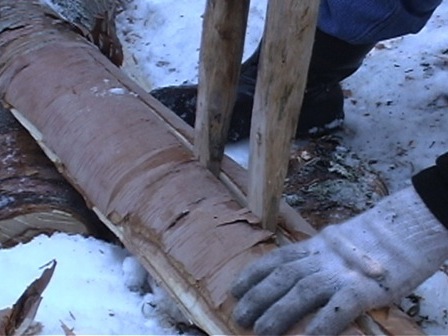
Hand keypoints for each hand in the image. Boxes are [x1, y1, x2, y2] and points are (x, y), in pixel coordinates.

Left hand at [231, 187, 447, 334]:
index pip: (277, 259)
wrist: (408, 228)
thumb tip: (295, 274)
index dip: (253, 274)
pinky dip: (322, 324)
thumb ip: (316, 256)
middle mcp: (322, 258)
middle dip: (258, 297)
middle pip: (283, 276)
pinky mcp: (365, 288)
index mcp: (315, 246)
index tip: (235, 289)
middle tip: (240, 317)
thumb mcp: (336, 241)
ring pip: (302, 292)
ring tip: (260, 330)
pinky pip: (338, 308)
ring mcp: (342, 272)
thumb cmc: (373, 239)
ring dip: (279, 312)